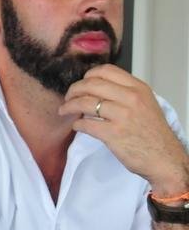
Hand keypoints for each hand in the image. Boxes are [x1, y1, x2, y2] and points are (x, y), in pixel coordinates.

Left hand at [58, 65, 188, 195]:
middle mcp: (131, 98)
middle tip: (68, 97)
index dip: (88, 76)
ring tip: (64, 110)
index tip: (81, 83)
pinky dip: (77, 124)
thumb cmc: (153, 134)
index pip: (106, 70)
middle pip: (91, 84)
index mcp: (138, 89)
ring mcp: (122, 116)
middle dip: (74, 90)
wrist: (164, 159)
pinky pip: (85, 124)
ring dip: (69, 106)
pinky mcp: (113, 134)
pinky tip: (77, 126)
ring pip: (85, 103)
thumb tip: (97, 87)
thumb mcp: (145, 104)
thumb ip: (125, 93)